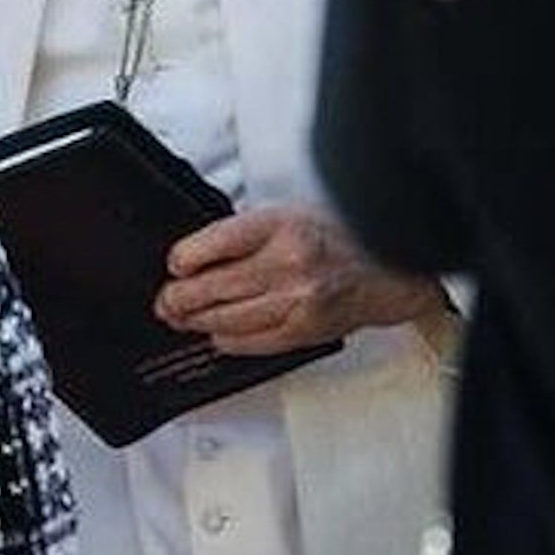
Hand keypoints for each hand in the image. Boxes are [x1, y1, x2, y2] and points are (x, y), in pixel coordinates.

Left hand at [152, 204, 444, 356]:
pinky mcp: (304, 330)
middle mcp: (286, 263)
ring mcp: (295, 300)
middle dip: (178, 297)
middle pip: (212, 286)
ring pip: (226, 318)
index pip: (214, 243)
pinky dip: (228, 340)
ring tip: (181, 318)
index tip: (174, 265)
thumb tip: (197, 253)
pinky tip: (216, 334)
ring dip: (195, 321)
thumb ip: (245, 232)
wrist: (388, 267)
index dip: (184, 258)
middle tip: (165, 301)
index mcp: (279, 225)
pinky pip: (252, 341)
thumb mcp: (288, 213)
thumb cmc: (339, 236)